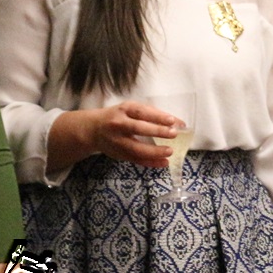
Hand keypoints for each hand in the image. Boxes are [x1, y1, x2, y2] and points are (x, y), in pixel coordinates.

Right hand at [47, 101, 180, 172]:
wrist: (93, 129)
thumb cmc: (119, 116)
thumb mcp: (132, 109)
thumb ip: (153, 114)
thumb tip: (179, 123)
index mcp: (124, 110)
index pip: (142, 112)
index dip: (157, 117)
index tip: (172, 121)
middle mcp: (118, 125)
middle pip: (138, 129)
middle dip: (157, 132)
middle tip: (173, 134)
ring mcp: (117, 141)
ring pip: (135, 148)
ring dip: (154, 152)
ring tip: (169, 152)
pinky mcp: (118, 154)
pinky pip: (135, 160)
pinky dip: (150, 163)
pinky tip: (163, 163)